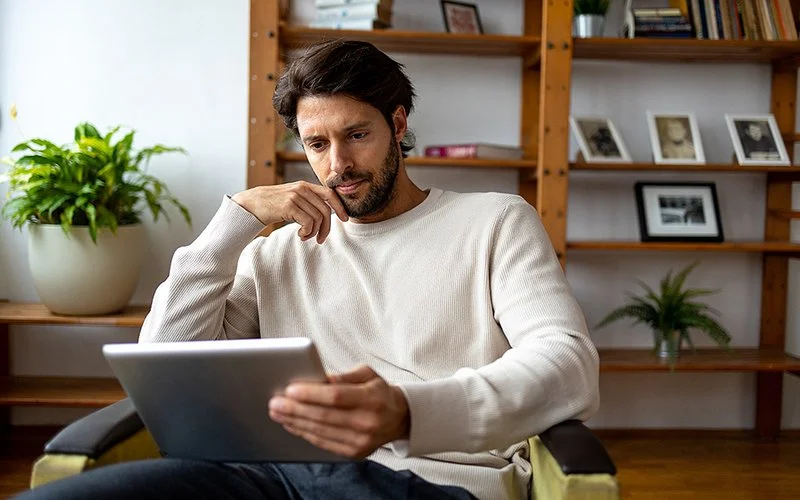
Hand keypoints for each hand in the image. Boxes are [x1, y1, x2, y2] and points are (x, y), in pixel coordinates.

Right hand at [231, 182, 347, 242]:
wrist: (252, 204)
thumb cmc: (273, 205)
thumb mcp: (293, 199)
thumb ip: (308, 202)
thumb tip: (326, 215)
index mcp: (305, 186)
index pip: (330, 194)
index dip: (340, 207)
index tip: (344, 219)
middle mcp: (302, 188)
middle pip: (325, 210)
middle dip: (326, 228)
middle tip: (321, 239)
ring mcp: (295, 197)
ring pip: (317, 218)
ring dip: (314, 233)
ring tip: (305, 236)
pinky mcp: (289, 206)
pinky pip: (308, 222)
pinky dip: (307, 232)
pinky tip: (300, 235)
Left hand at [268, 365, 409, 458]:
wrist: (398, 418)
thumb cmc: (378, 391)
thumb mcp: (367, 374)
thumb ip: (343, 375)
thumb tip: (318, 378)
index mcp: (372, 399)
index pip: (336, 397)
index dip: (311, 394)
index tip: (290, 389)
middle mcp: (367, 422)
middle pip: (324, 416)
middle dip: (295, 409)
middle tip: (275, 402)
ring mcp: (361, 441)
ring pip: (320, 431)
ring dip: (295, 422)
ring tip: (277, 412)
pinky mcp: (354, 453)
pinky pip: (324, 443)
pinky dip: (304, 434)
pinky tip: (292, 425)